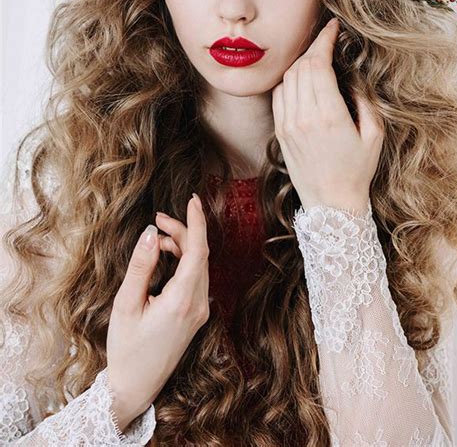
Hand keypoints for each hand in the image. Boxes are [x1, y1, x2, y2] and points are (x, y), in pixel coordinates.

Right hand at [106, 194, 209, 429]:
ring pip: (199, 266)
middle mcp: (198, 305)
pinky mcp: (196, 315)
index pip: (198, 251)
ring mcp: (200, 311)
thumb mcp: (126, 305)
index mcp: (182, 301)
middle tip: (157, 219)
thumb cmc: (127, 349)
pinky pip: (197, 278)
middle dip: (182, 231)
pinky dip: (184, 261)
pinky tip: (166, 257)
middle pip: (200, 255)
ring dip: (183, 246)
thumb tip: (150, 235)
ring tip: (157, 237)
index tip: (192, 200)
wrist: (136, 387)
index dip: (197, 222)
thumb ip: (140, 267)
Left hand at [271, 18, 383, 214]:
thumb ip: (364, 101)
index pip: (319, 64)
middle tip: (327, 39)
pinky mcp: (280, 131)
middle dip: (314, 46)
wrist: (330, 205)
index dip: (324, 40)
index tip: (333, 27)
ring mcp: (288, 124)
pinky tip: (302, 78)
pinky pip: (279, 94)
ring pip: (288, 77)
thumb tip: (351, 76)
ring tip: (317, 57)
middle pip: (301, 66)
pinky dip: (289, 79)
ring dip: (302, 61)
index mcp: (329, 116)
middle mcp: (304, 117)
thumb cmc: (357, 171)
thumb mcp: (374, 135)